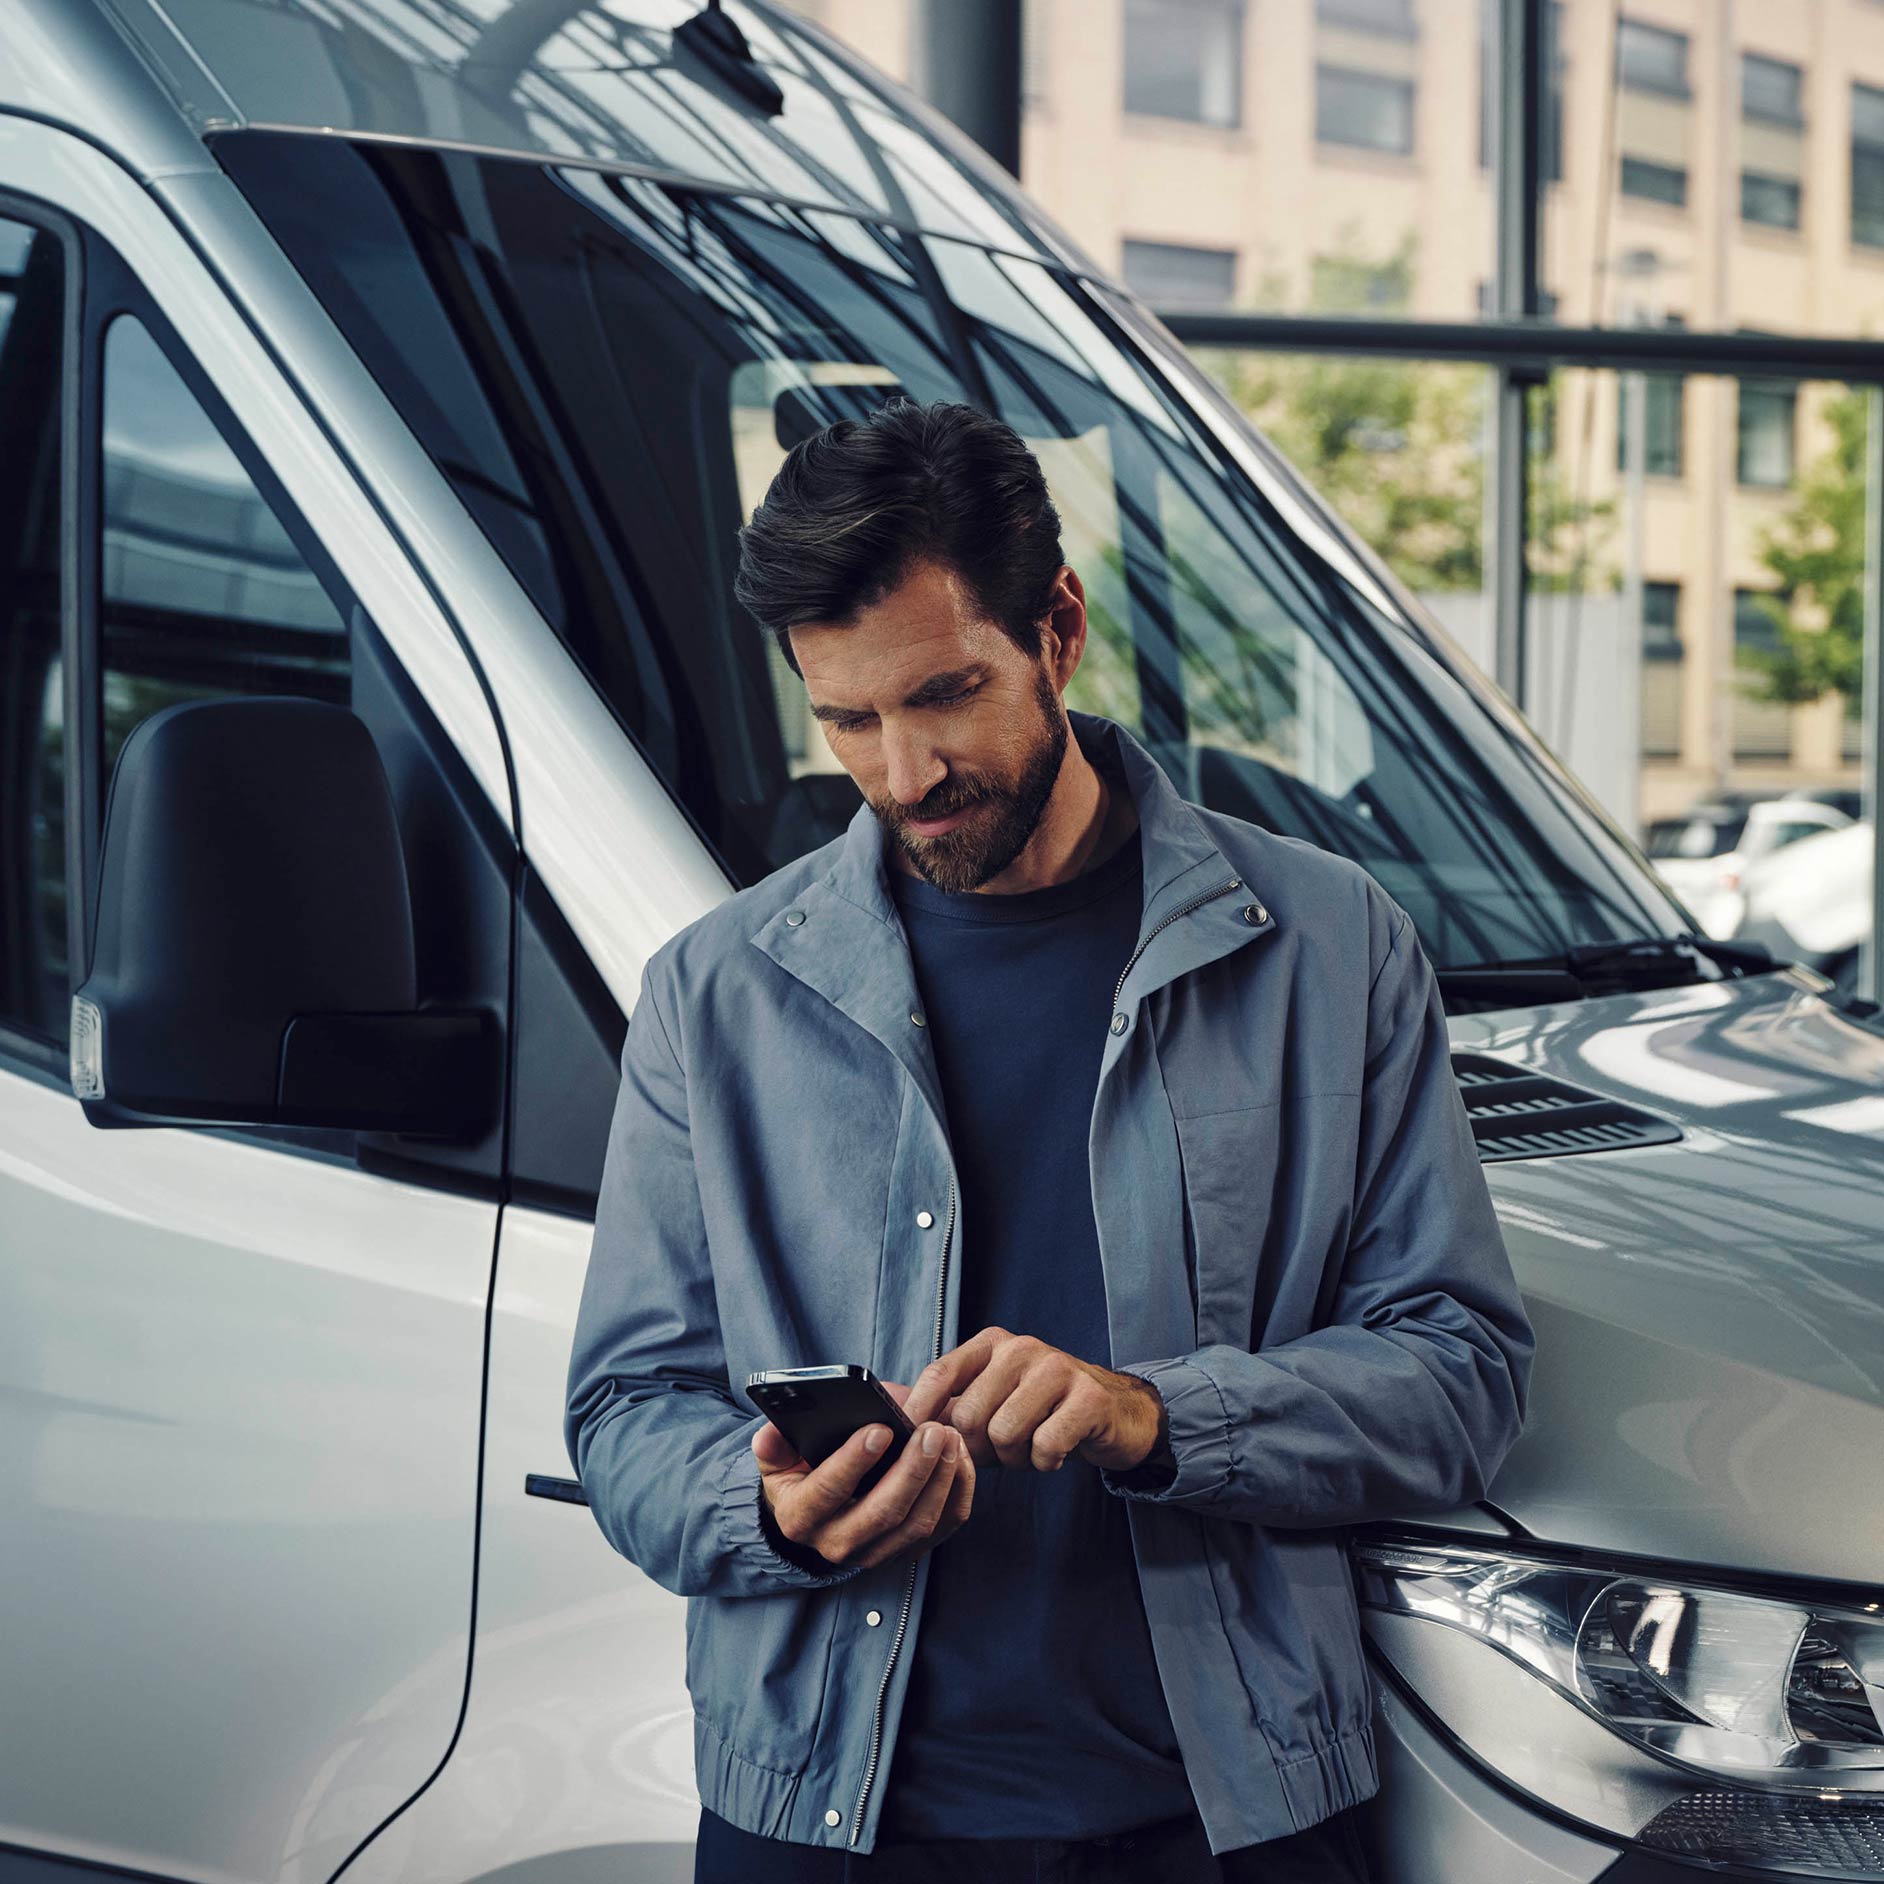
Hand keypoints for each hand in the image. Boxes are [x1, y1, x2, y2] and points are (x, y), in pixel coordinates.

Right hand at [755, 1379, 974, 1573]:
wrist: (817, 1515)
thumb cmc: (801, 1473)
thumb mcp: (777, 1459)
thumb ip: (774, 1443)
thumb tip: (770, 1435)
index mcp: (800, 1517)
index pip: (828, 1491)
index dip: (854, 1461)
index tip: (880, 1428)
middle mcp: (836, 1544)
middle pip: (883, 1512)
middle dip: (911, 1469)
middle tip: (931, 1429)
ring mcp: (875, 1554)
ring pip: (917, 1524)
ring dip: (940, 1479)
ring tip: (949, 1437)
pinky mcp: (907, 1551)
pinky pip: (943, 1527)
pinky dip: (957, 1492)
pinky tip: (960, 1457)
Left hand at [896, 1327, 1166, 1473]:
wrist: (1114, 1413)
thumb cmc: (1042, 1411)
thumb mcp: (992, 1400)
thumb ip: (948, 1405)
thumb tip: (892, 1413)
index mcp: (992, 1344)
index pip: (940, 1372)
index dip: (918, 1411)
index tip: (908, 1442)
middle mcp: (1021, 1348)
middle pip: (970, 1415)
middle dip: (979, 1449)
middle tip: (1002, 1451)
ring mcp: (1057, 1369)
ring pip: (1004, 1433)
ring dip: (1015, 1458)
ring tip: (1030, 1448)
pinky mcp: (1088, 1398)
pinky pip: (1045, 1445)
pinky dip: (1045, 1461)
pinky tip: (1055, 1452)